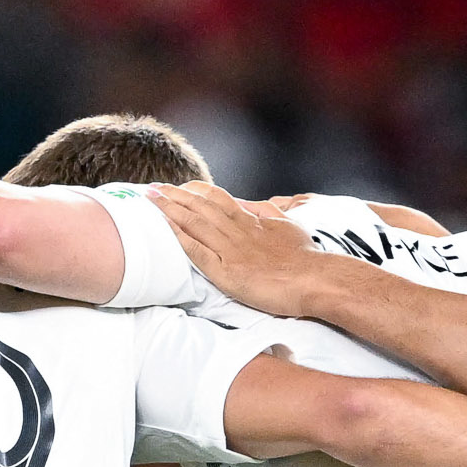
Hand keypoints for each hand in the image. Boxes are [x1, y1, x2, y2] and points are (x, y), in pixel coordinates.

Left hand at [150, 183, 332, 315]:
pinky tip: (165, 229)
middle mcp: (239, 230)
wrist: (317, 279)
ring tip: (149, 199)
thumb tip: (252, 203)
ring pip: (195, 223)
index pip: (217, 198)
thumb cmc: (306, 258)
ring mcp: (232, 249)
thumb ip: (267, 213)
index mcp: (252, 220)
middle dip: (174, 195)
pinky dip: (181, 237)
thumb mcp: (288, 226)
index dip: (195, 191)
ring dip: (170, 210)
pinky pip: (199, 252)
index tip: (178, 187)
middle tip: (150, 188)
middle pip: (200, 206)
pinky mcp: (229, 271)